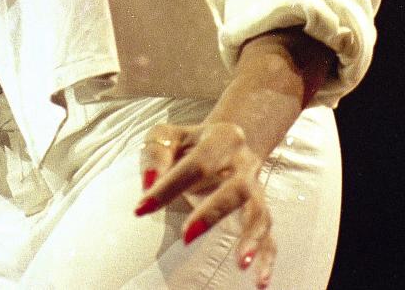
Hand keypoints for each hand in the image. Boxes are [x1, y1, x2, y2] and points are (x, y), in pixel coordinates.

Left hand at [135, 119, 273, 287]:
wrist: (227, 140)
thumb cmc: (190, 143)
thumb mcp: (168, 136)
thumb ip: (156, 153)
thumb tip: (149, 183)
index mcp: (221, 138)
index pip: (196, 164)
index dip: (168, 186)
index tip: (142, 208)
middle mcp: (244, 163)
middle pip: (236, 188)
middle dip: (212, 213)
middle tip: (187, 237)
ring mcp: (256, 187)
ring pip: (258, 212)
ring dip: (251, 238)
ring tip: (241, 263)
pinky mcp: (261, 209)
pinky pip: (269, 234)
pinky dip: (267, 257)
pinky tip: (259, 280)